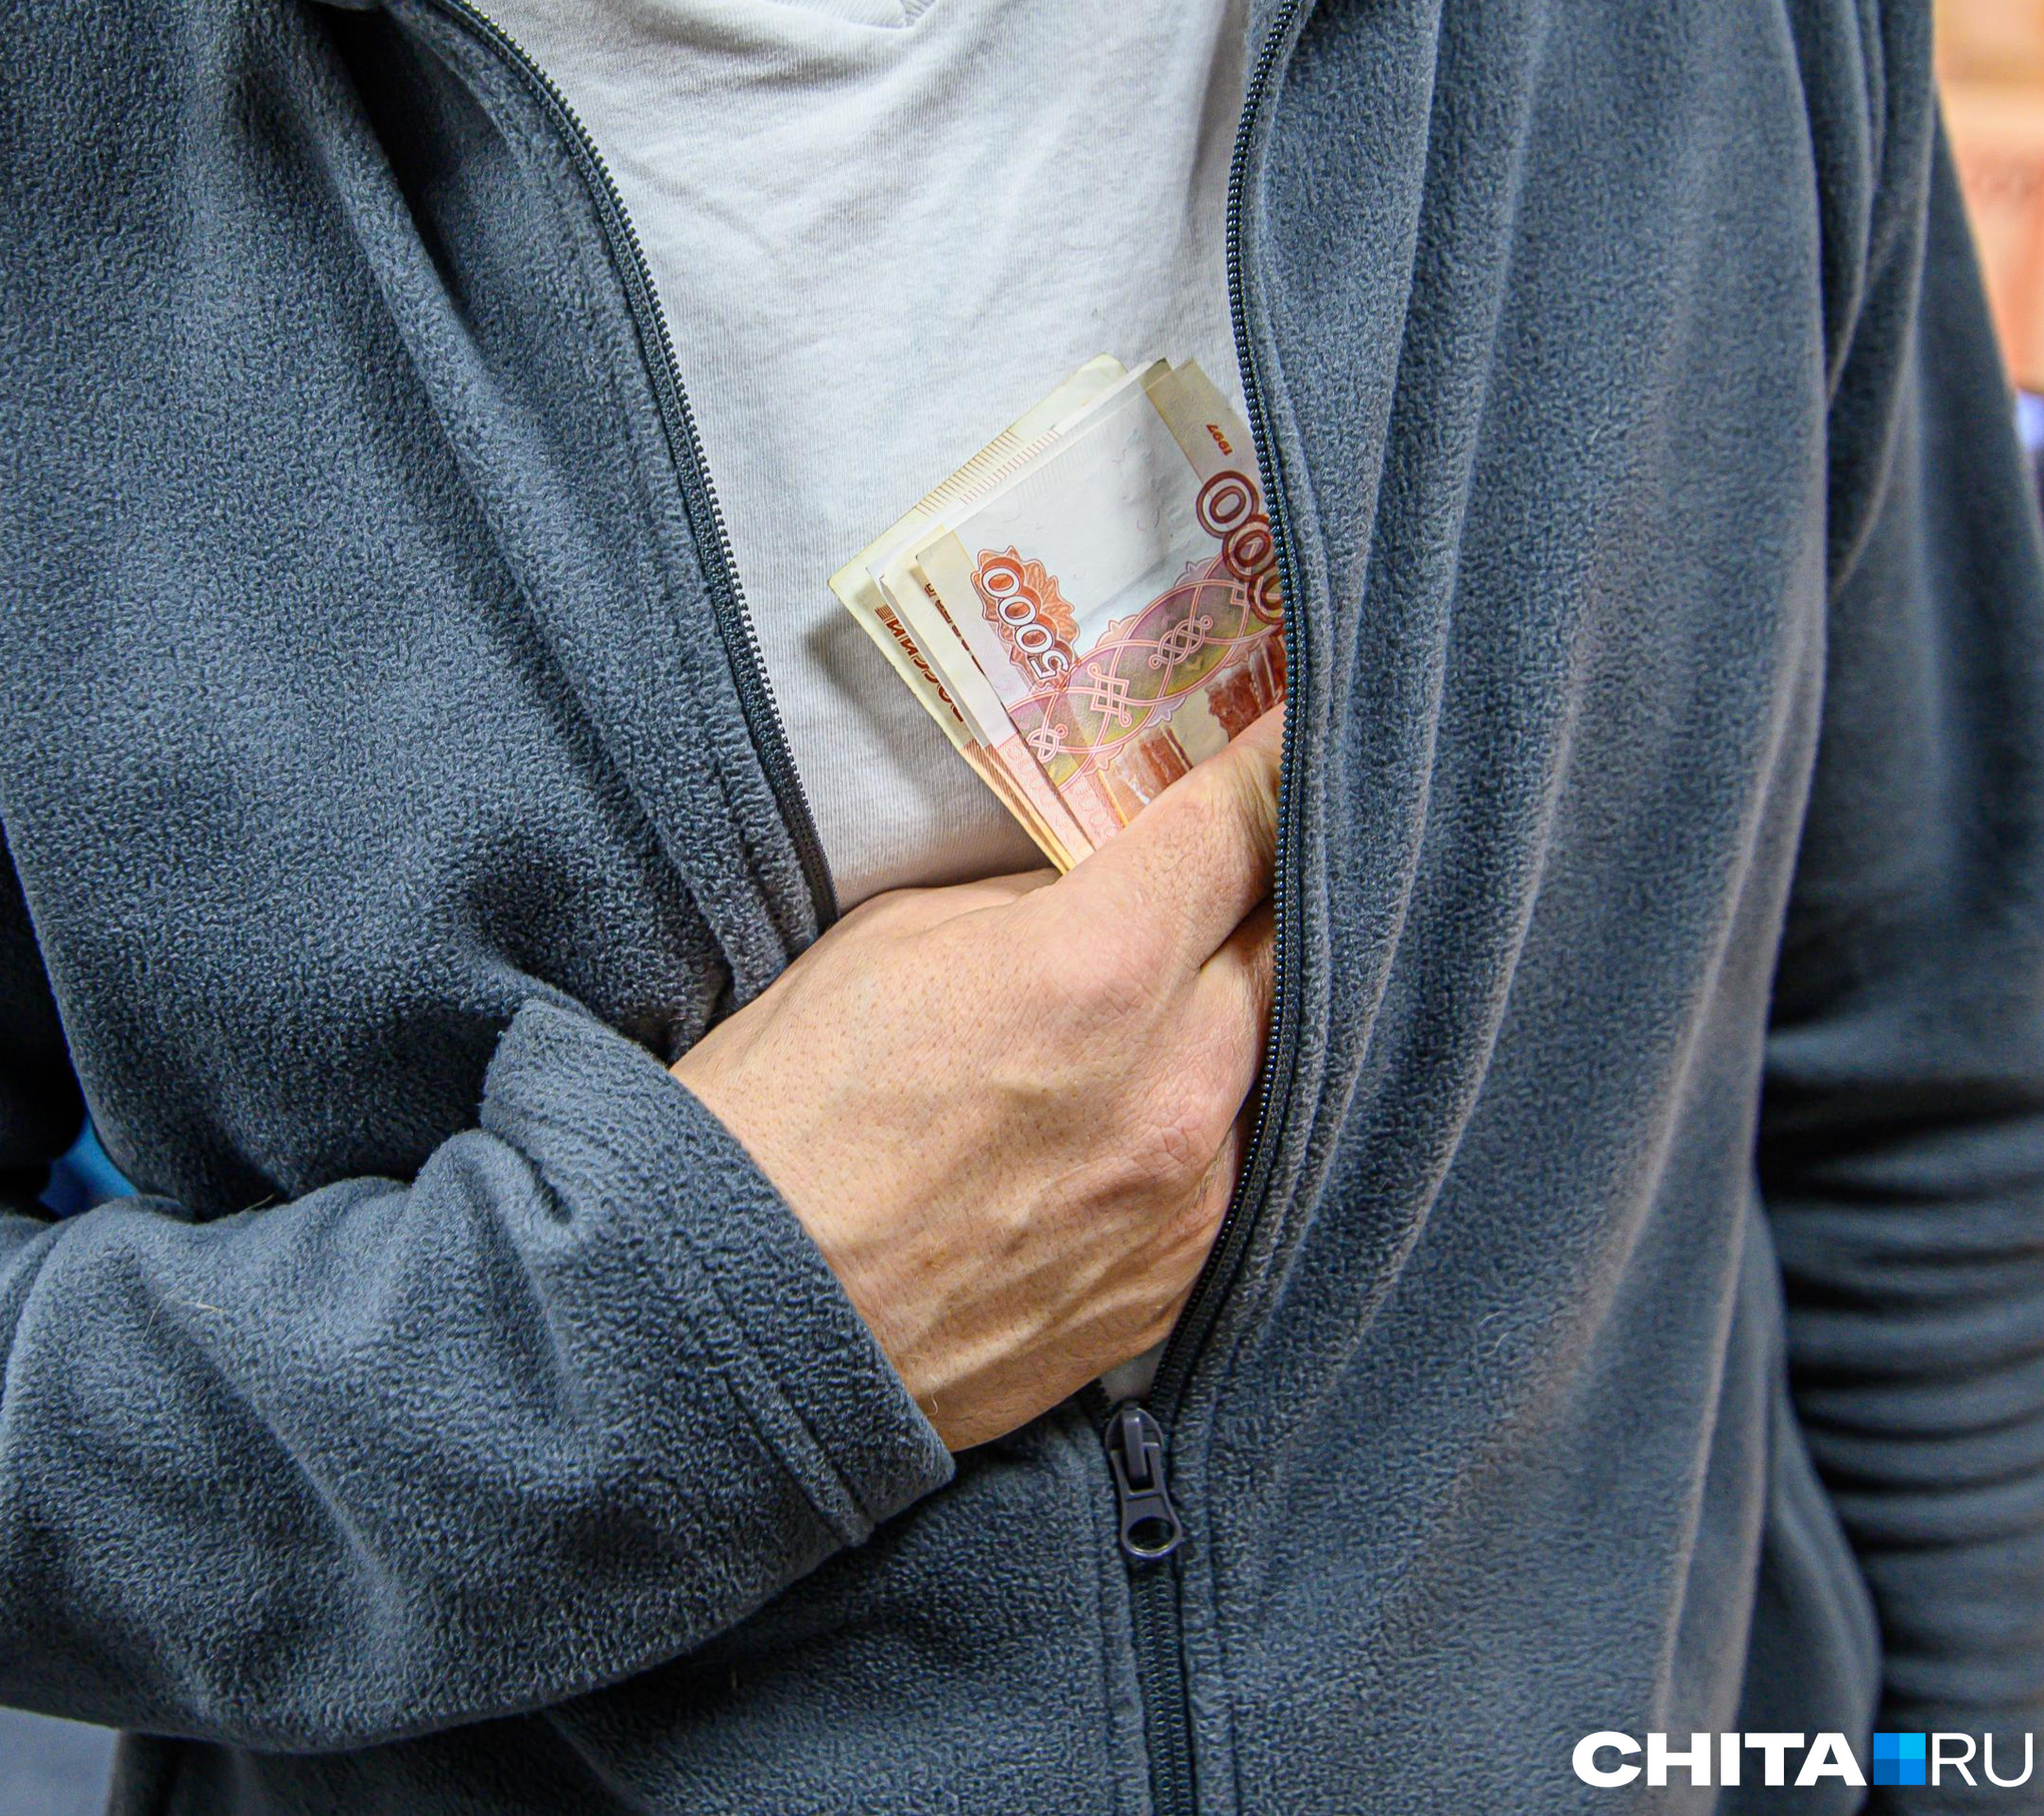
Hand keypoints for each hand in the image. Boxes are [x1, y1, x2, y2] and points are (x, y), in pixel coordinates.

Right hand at [673, 706, 1283, 1450]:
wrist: (734, 1325)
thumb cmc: (777, 1119)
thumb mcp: (887, 944)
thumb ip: (1033, 900)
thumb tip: (1111, 878)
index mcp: (1091, 971)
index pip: (1243, 824)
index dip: (1284, 757)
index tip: (1309, 717)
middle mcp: (1174, 1086)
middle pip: (1297, 938)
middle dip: (1284, 878)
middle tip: (1267, 837)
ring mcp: (1191, 1198)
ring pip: (1289, 1057)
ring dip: (1259, 1001)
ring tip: (1208, 970)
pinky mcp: (1180, 1283)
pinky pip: (1249, 1162)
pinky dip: (1226, 1110)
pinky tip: (1163, 1096)